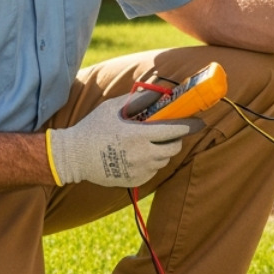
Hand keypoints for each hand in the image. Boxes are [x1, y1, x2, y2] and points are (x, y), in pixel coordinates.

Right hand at [47, 93, 198, 186]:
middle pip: (173, 148)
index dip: (189, 126)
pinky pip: (152, 171)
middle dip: (175, 139)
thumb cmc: (92, 128)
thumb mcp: (113, 108)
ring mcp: (139, 170)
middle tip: (169, 132)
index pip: (174, 130)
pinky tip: (137, 155)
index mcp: (138, 135)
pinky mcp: (134, 181)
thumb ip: (137, 100)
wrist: (74, 157)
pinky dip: (151, 163)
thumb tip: (157, 92)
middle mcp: (142, 155)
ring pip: (163, 160)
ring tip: (147, 143)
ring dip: (162, 151)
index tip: (199, 123)